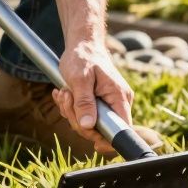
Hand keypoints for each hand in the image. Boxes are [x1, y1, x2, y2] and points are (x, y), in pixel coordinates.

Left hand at [52, 38, 133, 156]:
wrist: (82, 44)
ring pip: (90, 124)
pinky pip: (85, 116)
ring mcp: (109, 104)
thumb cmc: (83, 57)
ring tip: (65, 92)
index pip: (122, 129)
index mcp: (119, 97)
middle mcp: (118, 103)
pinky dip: (71, 108)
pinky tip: (65, 93)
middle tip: (67, 98)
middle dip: (78, 119)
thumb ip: (84, 103)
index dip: (108, 139)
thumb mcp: (80, 79)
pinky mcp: (99, 104)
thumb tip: (88, 126)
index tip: (93, 142)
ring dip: (71, 111)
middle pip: (101, 129)